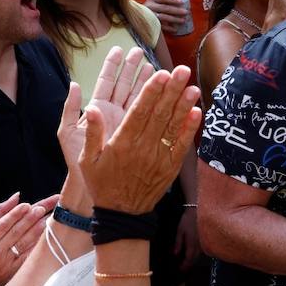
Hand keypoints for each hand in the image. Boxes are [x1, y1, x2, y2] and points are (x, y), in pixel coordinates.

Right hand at [0, 191, 55, 285]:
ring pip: (23, 243)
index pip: (2, 225)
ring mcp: (5, 263)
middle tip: (42, 207)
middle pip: (16, 232)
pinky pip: (26, 258)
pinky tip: (44, 240)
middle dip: (30, 218)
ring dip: (36, 230)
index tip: (25, 204)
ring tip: (46, 219)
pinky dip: (35, 248)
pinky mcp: (10, 273)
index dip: (15, 214)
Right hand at [80, 61, 200, 215]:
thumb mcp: (87, 160)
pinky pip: (181, 145)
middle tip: (181, 70)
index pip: (139, 112)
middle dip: (171, 90)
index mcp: (122, 143)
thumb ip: (92, 133)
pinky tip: (197, 112)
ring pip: (172, 126)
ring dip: (184, 105)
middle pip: (159, 114)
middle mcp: (142, 148)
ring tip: (192, 86)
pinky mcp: (170, 167)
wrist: (122, 214)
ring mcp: (158, 157)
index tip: (160, 74)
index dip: (151, 92)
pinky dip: (189, 129)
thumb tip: (91, 108)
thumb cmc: (102, 184)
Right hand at [145, 0, 188, 33]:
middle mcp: (150, 6)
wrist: (140, 19)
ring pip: (163, 17)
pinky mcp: (149, 24)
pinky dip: (168, 28)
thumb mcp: (157, 4)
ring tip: (183, 21)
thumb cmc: (153, 10)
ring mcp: (149, 15)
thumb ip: (165, 3)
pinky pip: (160, 26)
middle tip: (186, 12)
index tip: (182, 2)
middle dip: (177, 10)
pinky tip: (175, 29)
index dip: (173, 0)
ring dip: (174, 19)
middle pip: (165, 8)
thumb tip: (183, 5)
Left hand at [175, 208, 199, 268]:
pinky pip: (202, 250)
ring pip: (199, 255)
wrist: (198, 210)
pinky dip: (196, 254)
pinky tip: (193, 254)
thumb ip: (178, 243)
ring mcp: (204, 242)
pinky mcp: (206, 239)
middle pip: (194, 259)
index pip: (189, 258)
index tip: (180, 270)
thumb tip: (175, 254)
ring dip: (193, 260)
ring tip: (187, 262)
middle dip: (189, 264)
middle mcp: (199, 245)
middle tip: (183, 269)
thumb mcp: (180, 231)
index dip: (185, 265)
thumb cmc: (188, 220)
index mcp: (192, 244)